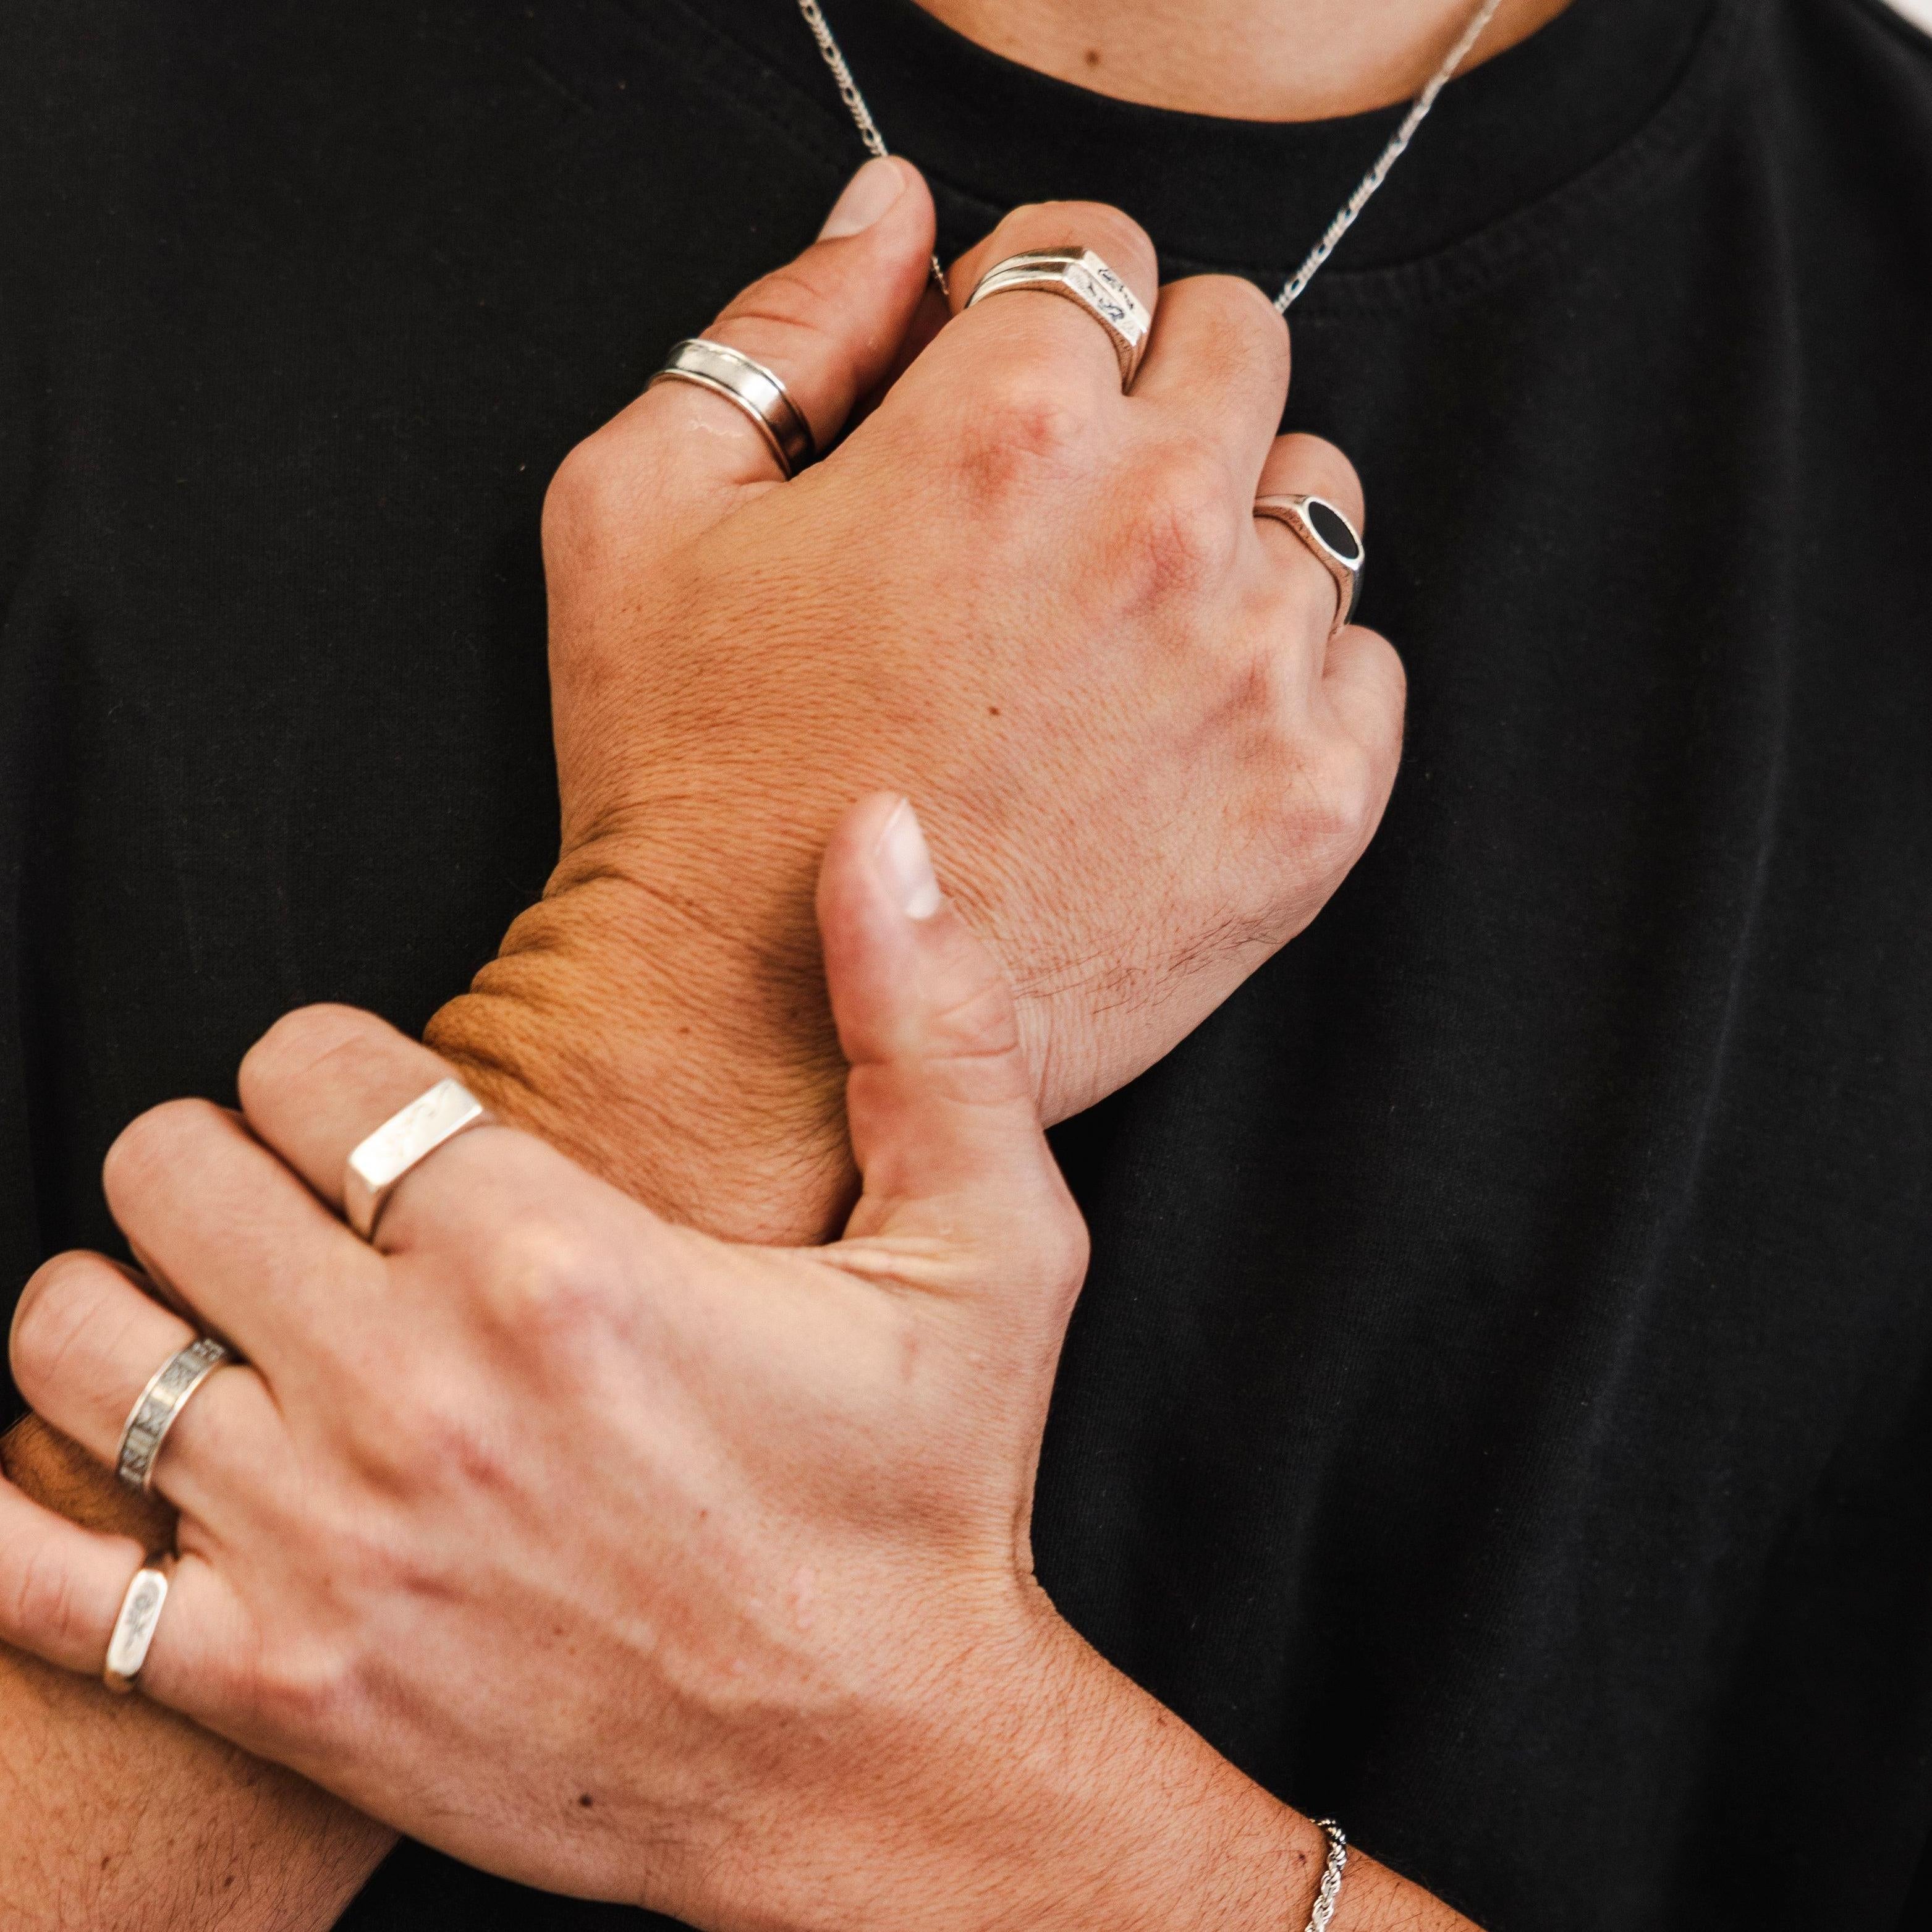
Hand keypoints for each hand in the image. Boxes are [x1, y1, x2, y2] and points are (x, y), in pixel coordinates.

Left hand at [1, 800, 1467, 1931]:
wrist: (877, 1775)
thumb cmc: (930, 1502)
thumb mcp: (990, 1248)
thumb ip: (931, 1027)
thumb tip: (886, 828)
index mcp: (557, 1261)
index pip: (308, 1063)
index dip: (328, 1062)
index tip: (382, 1106)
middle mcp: (415, 1392)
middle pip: (166, 1168)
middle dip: (223, 1160)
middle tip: (308, 1208)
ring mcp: (327, 1549)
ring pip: (72, 1338)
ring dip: (125, 1301)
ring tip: (225, 1318)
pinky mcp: (279, 1687)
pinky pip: (31, 1563)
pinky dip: (28, 1496)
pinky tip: (116, 1465)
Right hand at [426, 158, 1402, 1243]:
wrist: (756, 1036)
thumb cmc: (686, 779)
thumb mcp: (640, 511)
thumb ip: (780, 327)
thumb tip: (892, 216)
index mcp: (1002, 432)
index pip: (1097, 250)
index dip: (1036, 309)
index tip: (1002, 387)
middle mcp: (1155, 529)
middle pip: (1237, 340)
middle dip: (1149, 384)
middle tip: (1061, 500)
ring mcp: (1249, 674)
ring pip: (1311, 500)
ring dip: (1224, 532)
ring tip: (1111, 635)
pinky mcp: (1308, 808)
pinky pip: (1363, 661)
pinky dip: (1288, 674)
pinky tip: (1172, 729)